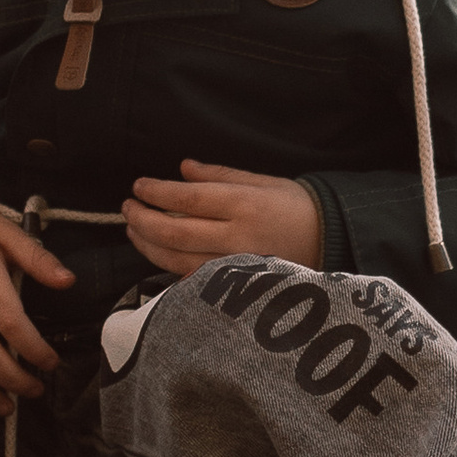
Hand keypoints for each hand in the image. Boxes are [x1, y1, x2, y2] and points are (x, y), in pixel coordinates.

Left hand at [123, 159, 323, 276]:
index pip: (187, 199)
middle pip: (175, 233)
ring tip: (134, 230)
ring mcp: (235, 266)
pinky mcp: (235, 287)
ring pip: (177, 260)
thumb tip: (182, 168)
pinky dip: (167, 266)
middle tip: (127, 208)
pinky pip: (191, 278)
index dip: (156, 193)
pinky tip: (156, 253)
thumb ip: (219, 175)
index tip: (137, 186)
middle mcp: (238, 237)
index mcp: (244, 205)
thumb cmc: (294, 206)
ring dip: (147, 245)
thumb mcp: (261, 181)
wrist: (329, 242)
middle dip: (143, 220)